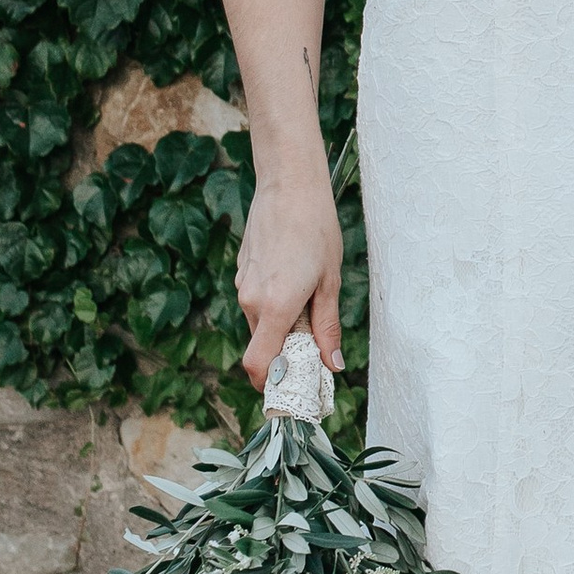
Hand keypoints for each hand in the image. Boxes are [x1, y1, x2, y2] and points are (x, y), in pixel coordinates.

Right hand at [234, 176, 343, 389]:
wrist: (288, 185)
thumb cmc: (315, 229)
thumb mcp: (330, 282)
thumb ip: (327, 327)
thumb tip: (332, 365)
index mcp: (275, 307)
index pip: (259, 366)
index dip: (271, 385)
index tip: (293, 388)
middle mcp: (251, 301)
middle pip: (263, 347)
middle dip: (286, 353)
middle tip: (317, 344)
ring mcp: (242, 286)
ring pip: (260, 324)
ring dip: (282, 326)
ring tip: (310, 299)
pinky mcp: (241, 273)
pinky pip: (256, 303)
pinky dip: (274, 306)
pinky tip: (295, 279)